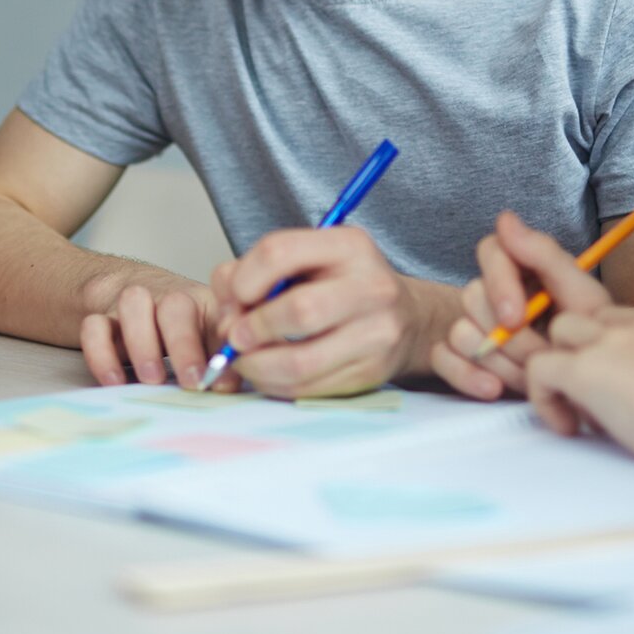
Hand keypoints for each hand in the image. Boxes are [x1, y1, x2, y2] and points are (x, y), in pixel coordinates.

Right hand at [79, 275, 235, 390]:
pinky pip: (93, 326)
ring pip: (132, 303)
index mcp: (204, 303)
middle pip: (175, 306)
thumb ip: (219, 362)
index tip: (220, 381)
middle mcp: (169, 298)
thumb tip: (226, 384)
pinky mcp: (101, 318)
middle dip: (183, 345)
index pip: (217, 315)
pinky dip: (101, 353)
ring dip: (142, 343)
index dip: (220, 348)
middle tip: (191, 381)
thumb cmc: (183, 329)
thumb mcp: (208, 340)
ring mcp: (133, 305)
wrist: (137, 300)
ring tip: (152, 380)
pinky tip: (114, 381)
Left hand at [212, 227, 435, 397]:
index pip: (280, 252)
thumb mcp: (305, 260)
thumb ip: (253, 271)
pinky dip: (275, 385)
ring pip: (301, 361)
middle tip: (234, 337)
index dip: (244, 279)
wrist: (407, 319)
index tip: (235, 296)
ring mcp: (377, 333)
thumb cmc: (342, 285)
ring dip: (257, 365)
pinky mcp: (371, 373)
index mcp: (349, 245)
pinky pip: (309, 388)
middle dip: (252, 328)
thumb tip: (225, 308)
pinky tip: (266, 374)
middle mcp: (371, 287)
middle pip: (298, 311)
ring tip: (244, 360)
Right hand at [433, 211, 616, 400]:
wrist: (588, 387)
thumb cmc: (587, 340)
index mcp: (520, 268)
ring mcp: (473, 323)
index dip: (499, 284)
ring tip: (532, 379)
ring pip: (459, 331)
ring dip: (497, 361)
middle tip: (539, 357)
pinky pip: (442, 356)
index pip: (491, 251)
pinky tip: (494, 389)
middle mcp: (491, 291)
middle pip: (471, 295)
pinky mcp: (460, 355)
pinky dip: (467, 375)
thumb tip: (505, 219)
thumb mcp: (582, 298)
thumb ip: (545, 255)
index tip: (515, 318)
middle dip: (508, 336)